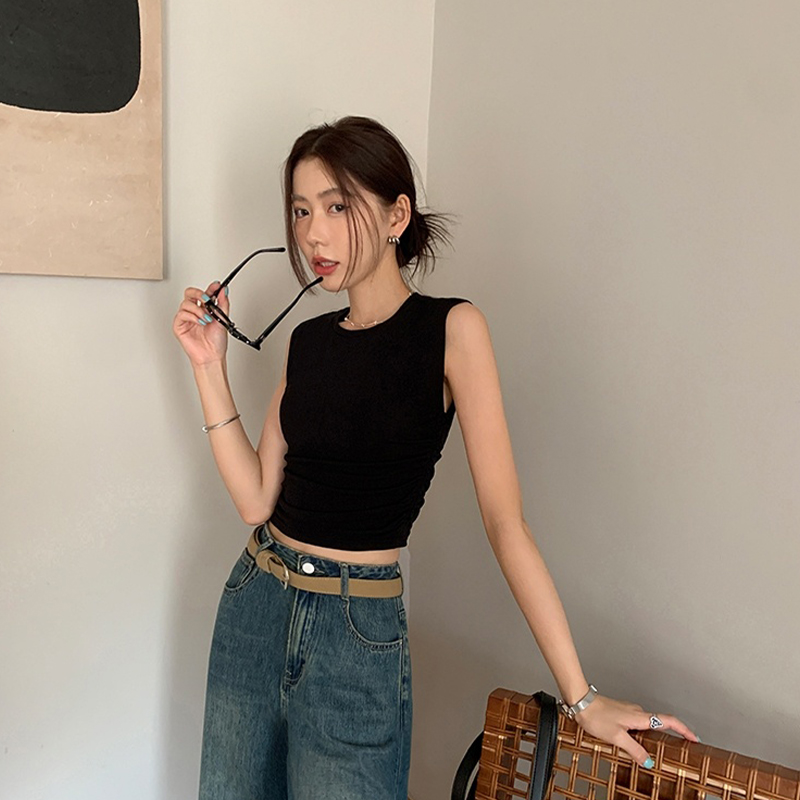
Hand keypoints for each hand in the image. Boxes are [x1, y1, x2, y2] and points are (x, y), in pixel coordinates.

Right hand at [172, 281, 229, 366]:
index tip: (217, 285)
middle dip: (199, 293)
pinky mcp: (179, 326)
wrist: (212, 356)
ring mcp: (187, 318)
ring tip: (206, 319)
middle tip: (207, 299)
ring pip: (186, 303)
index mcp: (206, 309)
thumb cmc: (216, 342)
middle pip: (190, 293)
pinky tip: (200, 322)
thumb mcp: (223, 319)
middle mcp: (195, 312)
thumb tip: (224, 291)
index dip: (210, 288)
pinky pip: (182, 314)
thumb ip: (223, 304)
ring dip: (198, 310)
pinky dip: (192, 317)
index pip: (205, 294)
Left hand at [573, 694, 700, 767]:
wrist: (581, 702)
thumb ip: (634, 749)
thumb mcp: (617, 737)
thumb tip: (648, 761)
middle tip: (681, 745)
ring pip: (648, 723)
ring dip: (656, 734)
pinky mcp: (621, 712)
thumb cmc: (597, 716)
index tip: (694, 738)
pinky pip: (638, 723)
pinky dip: (643, 732)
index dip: (683, 729)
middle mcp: (637, 711)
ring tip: (660, 748)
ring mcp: (629, 710)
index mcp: (640, 717)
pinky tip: (636, 741)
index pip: (668, 721)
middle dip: (673, 733)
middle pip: (660, 722)